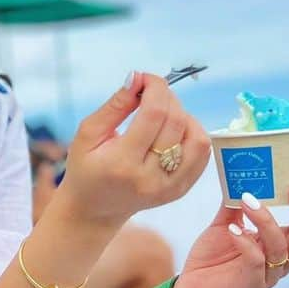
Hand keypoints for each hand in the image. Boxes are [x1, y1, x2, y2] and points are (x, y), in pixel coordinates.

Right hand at [59, 72, 211, 226]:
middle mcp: (150, 178)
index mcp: (122, 163)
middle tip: (150, 94)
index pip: (154, 114)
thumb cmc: (86, 169)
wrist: (94, 210)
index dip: (155, 88)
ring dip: (184, 116)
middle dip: (167, 97)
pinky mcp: (180, 190)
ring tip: (162, 115)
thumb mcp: (87, 134)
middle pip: (177, 122)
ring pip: (198, 138)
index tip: (145, 79)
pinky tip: (173, 132)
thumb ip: (114, 105)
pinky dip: (192, 134)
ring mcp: (169, 187)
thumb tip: (138, 78)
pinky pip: (202, 154)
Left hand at [172, 183, 288, 287]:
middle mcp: (282, 259)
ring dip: (267, 220)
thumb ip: (234, 204)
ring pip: (282, 246)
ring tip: (247, 200)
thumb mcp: (225, 225)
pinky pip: (257, 260)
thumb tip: (237, 174)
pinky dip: (246, 242)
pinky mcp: (252, 284)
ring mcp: (269, 274)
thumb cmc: (211, 258)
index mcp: (282, 243)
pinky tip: (233, 230)